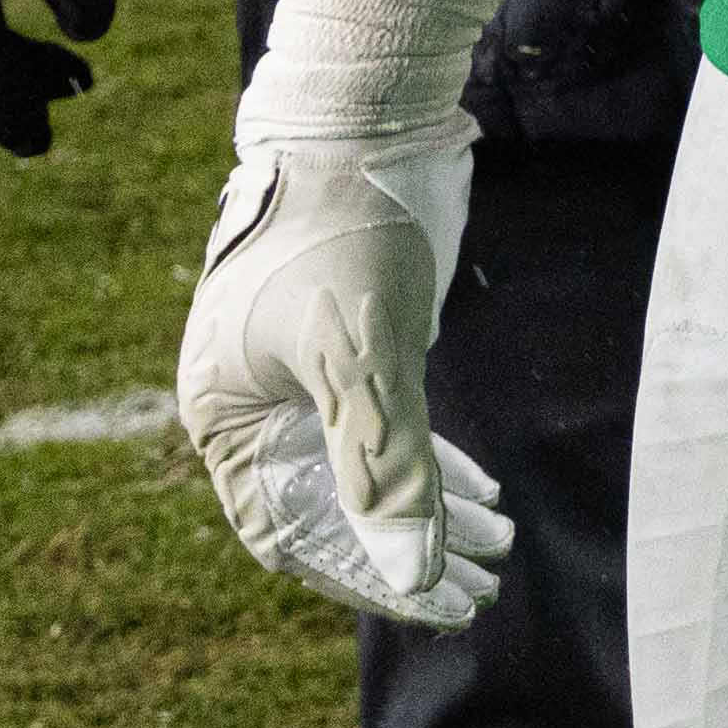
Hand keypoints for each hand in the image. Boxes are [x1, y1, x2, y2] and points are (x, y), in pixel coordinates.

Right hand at [175, 0, 534, 630]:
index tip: (440, 603)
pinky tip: (483, 493)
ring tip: (499, 551)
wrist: (363, 124)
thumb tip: (411, 568)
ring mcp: (301, 377)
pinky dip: (432, 464)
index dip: (364, 577)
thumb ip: (384, 462)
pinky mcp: (350, 347)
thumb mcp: (366, 354)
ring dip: (431, 513)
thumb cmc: (347, 231)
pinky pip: (385, 430)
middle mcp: (256, 407)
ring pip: (364, 472)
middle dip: (407, 552)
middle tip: (485, 587)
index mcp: (228, 419)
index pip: (292, 534)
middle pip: (330, 512)